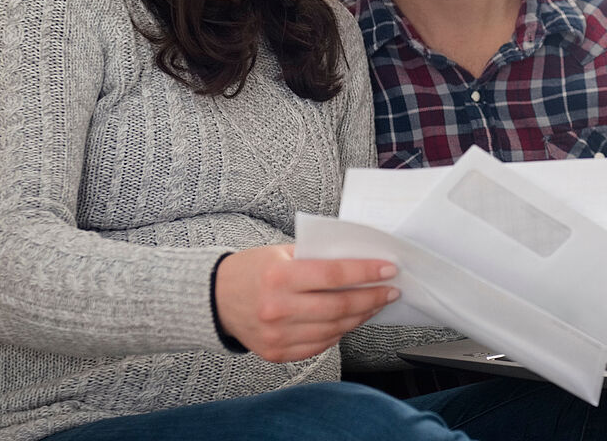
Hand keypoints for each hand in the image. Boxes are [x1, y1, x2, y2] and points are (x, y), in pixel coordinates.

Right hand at [214, 245, 399, 362]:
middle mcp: (278, 309)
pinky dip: (340, 332)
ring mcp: (277, 335)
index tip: (389, 269)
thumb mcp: (281, 252)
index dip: (366, 273)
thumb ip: (317, 258)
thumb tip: (360, 262)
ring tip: (375, 304)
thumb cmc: (253, 270)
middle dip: (372, 298)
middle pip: (339, 307)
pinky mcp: (277, 353)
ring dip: (361, 317)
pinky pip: (320, 345)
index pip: (334, 276)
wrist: (214, 299)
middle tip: (391, 290)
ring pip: (334, 329)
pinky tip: (351, 320)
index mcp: (279, 277)